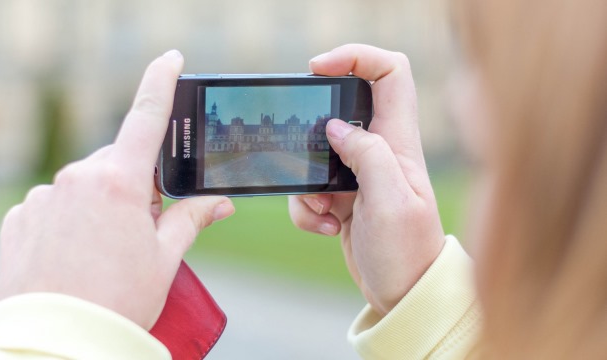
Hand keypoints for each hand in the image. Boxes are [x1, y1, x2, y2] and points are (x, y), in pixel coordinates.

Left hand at [0, 50, 234, 328]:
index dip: (160, 83)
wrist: (59, 341)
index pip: (146, 118)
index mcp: (119, 183)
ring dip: (99, 206)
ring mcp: (43, 197)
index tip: (170, 60)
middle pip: (117, 166)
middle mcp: (76, 179)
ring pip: (83, 187)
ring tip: (102, 254)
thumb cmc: (119, 302)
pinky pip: (52, 205)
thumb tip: (218, 202)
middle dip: (135, 188)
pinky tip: (73, 255)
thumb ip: (191, 218)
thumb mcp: (165, 258)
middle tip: (142, 231)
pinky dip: (67, 221)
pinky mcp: (19, 217)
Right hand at [289, 44, 444, 314]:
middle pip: (339, 109)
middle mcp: (380, 151)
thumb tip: (335, 127)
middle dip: (312, 131)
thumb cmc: (408, 253)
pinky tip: (329, 227)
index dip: (355, 57)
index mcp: (398, 142)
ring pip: (316, 154)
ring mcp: (360, 174)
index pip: (389, 73)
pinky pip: (309, 189)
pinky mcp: (344, 197)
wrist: (404, 295)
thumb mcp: (391, 203)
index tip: (319, 68)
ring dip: (306, 185)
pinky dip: (307, 209)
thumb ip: (367, 156)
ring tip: (329, 212)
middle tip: (305, 154)